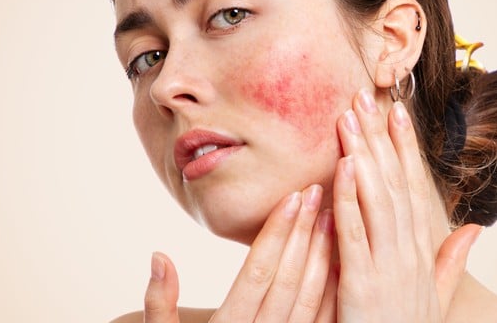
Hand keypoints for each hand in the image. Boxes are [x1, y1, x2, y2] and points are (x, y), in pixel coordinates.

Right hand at [143, 185, 337, 322]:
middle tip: (317, 192)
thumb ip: (159, 304)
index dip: (276, 233)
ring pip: (309, 299)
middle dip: (304, 233)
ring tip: (331, 217)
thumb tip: (159, 255)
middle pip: (287, 279)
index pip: (257, 272)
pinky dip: (331, 291)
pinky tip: (338, 261)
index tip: (293, 197)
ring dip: (323, 256)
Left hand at [332, 88, 481, 321]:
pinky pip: (354, 234)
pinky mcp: (363, 285)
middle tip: (364, 97)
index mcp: (422, 251)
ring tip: (350, 118)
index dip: (406, 147)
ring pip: (377, 199)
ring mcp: (388, 267)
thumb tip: (472, 227)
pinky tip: (343, 167)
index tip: (396, 112)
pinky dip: (349, 199)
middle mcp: (409, 253)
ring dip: (363, 155)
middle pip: (394, 183)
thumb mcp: (436, 295)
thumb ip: (451, 260)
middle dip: (379, 138)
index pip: (414, 187)